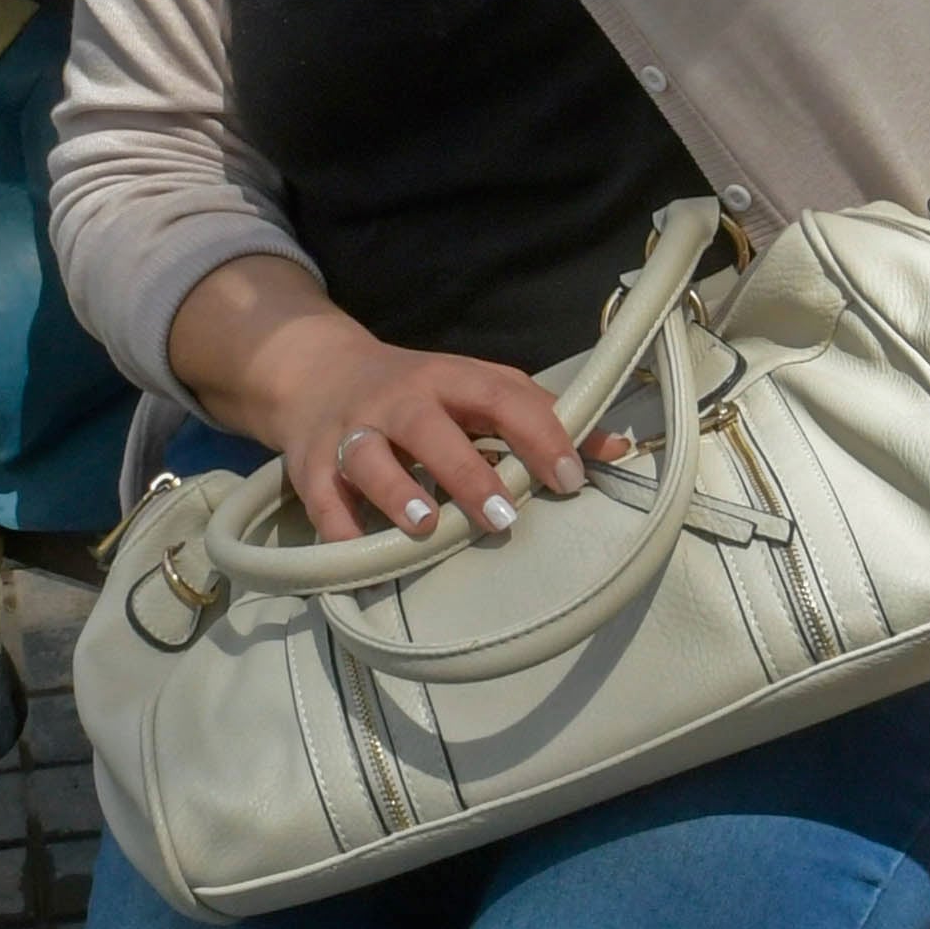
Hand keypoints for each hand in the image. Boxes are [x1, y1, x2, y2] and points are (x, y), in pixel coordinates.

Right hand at [160, 257, 637, 546]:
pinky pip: (321, 499)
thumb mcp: (477, 392)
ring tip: (427, 527)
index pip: (501, 396)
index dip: (538, 432)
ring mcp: (351, 432)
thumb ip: (542, 418)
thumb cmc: (419, 395)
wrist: (318, 376)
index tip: (571, 478)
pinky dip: (337, 526)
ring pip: (369, 458)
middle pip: (430, 428)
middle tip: (504, 518)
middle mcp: (399, 401)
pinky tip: (359, 552)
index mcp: (449, 379)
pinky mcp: (310, 465)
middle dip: (466, 472)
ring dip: (397, 492)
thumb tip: (619, 449)